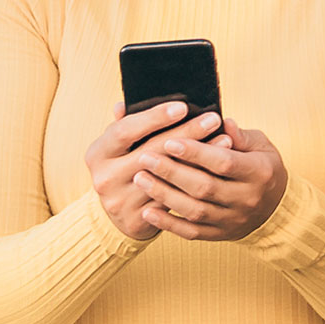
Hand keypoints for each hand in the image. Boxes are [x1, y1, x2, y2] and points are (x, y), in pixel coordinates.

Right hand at [87, 104, 221, 241]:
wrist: (119, 213)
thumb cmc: (125, 166)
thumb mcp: (120, 144)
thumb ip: (126, 123)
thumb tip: (125, 103)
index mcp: (98, 154)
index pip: (125, 131)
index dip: (154, 118)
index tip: (183, 107)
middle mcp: (105, 178)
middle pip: (150, 152)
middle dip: (186, 134)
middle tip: (213, 119)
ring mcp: (119, 201)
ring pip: (165, 177)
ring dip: (199, 159)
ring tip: (226, 140)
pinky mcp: (137, 220)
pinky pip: (173, 200)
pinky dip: (197, 182)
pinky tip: (219, 169)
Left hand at [136, 122, 288, 240]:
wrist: (276, 209)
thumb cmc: (264, 169)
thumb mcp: (262, 146)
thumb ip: (240, 135)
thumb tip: (222, 122)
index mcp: (259, 172)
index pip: (223, 162)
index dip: (196, 153)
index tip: (170, 141)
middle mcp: (246, 198)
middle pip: (204, 187)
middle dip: (171, 172)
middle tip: (145, 158)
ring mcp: (232, 219)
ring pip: (194, 210)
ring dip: (164, 195)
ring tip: (141, 179)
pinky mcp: (220, 234)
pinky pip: (191, 232)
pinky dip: (168, 224)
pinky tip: (148, 212)